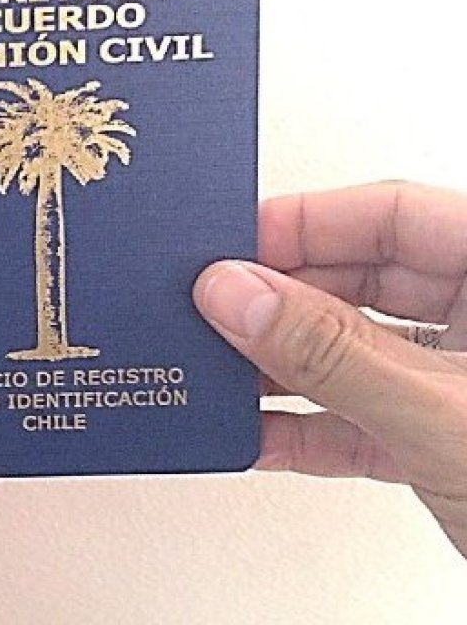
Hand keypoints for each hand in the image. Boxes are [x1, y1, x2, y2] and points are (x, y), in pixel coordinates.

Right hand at [193, 181, 466, 556]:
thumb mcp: (445, 415)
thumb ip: (333, 351)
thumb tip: (240, 296)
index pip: (390, 214)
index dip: (304, 220)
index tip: (232, 243)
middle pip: (358, 282)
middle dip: (279, 301)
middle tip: (215, 309)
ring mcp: (458, 384)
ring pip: (348, 351)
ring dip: (280, 367)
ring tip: (220, 369)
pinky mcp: (436, 441)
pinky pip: (353, 417)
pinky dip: (301, 429)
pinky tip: (256, 435)